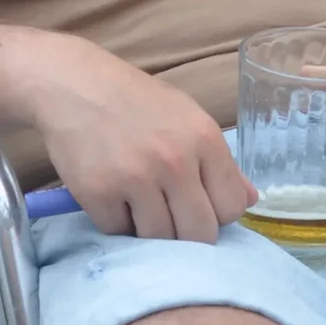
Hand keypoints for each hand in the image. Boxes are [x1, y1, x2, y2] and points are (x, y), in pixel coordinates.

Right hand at [31, 49, 253, 241]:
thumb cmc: (136, 101)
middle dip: (189, 235)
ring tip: (142, 207)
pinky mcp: (98, 193)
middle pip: (200, 233)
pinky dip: (118, 223)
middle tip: (173, 219)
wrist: (74, 85)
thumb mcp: (189, 119)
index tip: (203, 209)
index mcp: (205, 140)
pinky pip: (119, 232)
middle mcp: (175, 161)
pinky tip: (115, 200)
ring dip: (152, 232)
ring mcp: (135, 179)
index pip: (232, 207)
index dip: (219, 215)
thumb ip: (222, 163)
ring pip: (160, 239)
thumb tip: (250, 201)